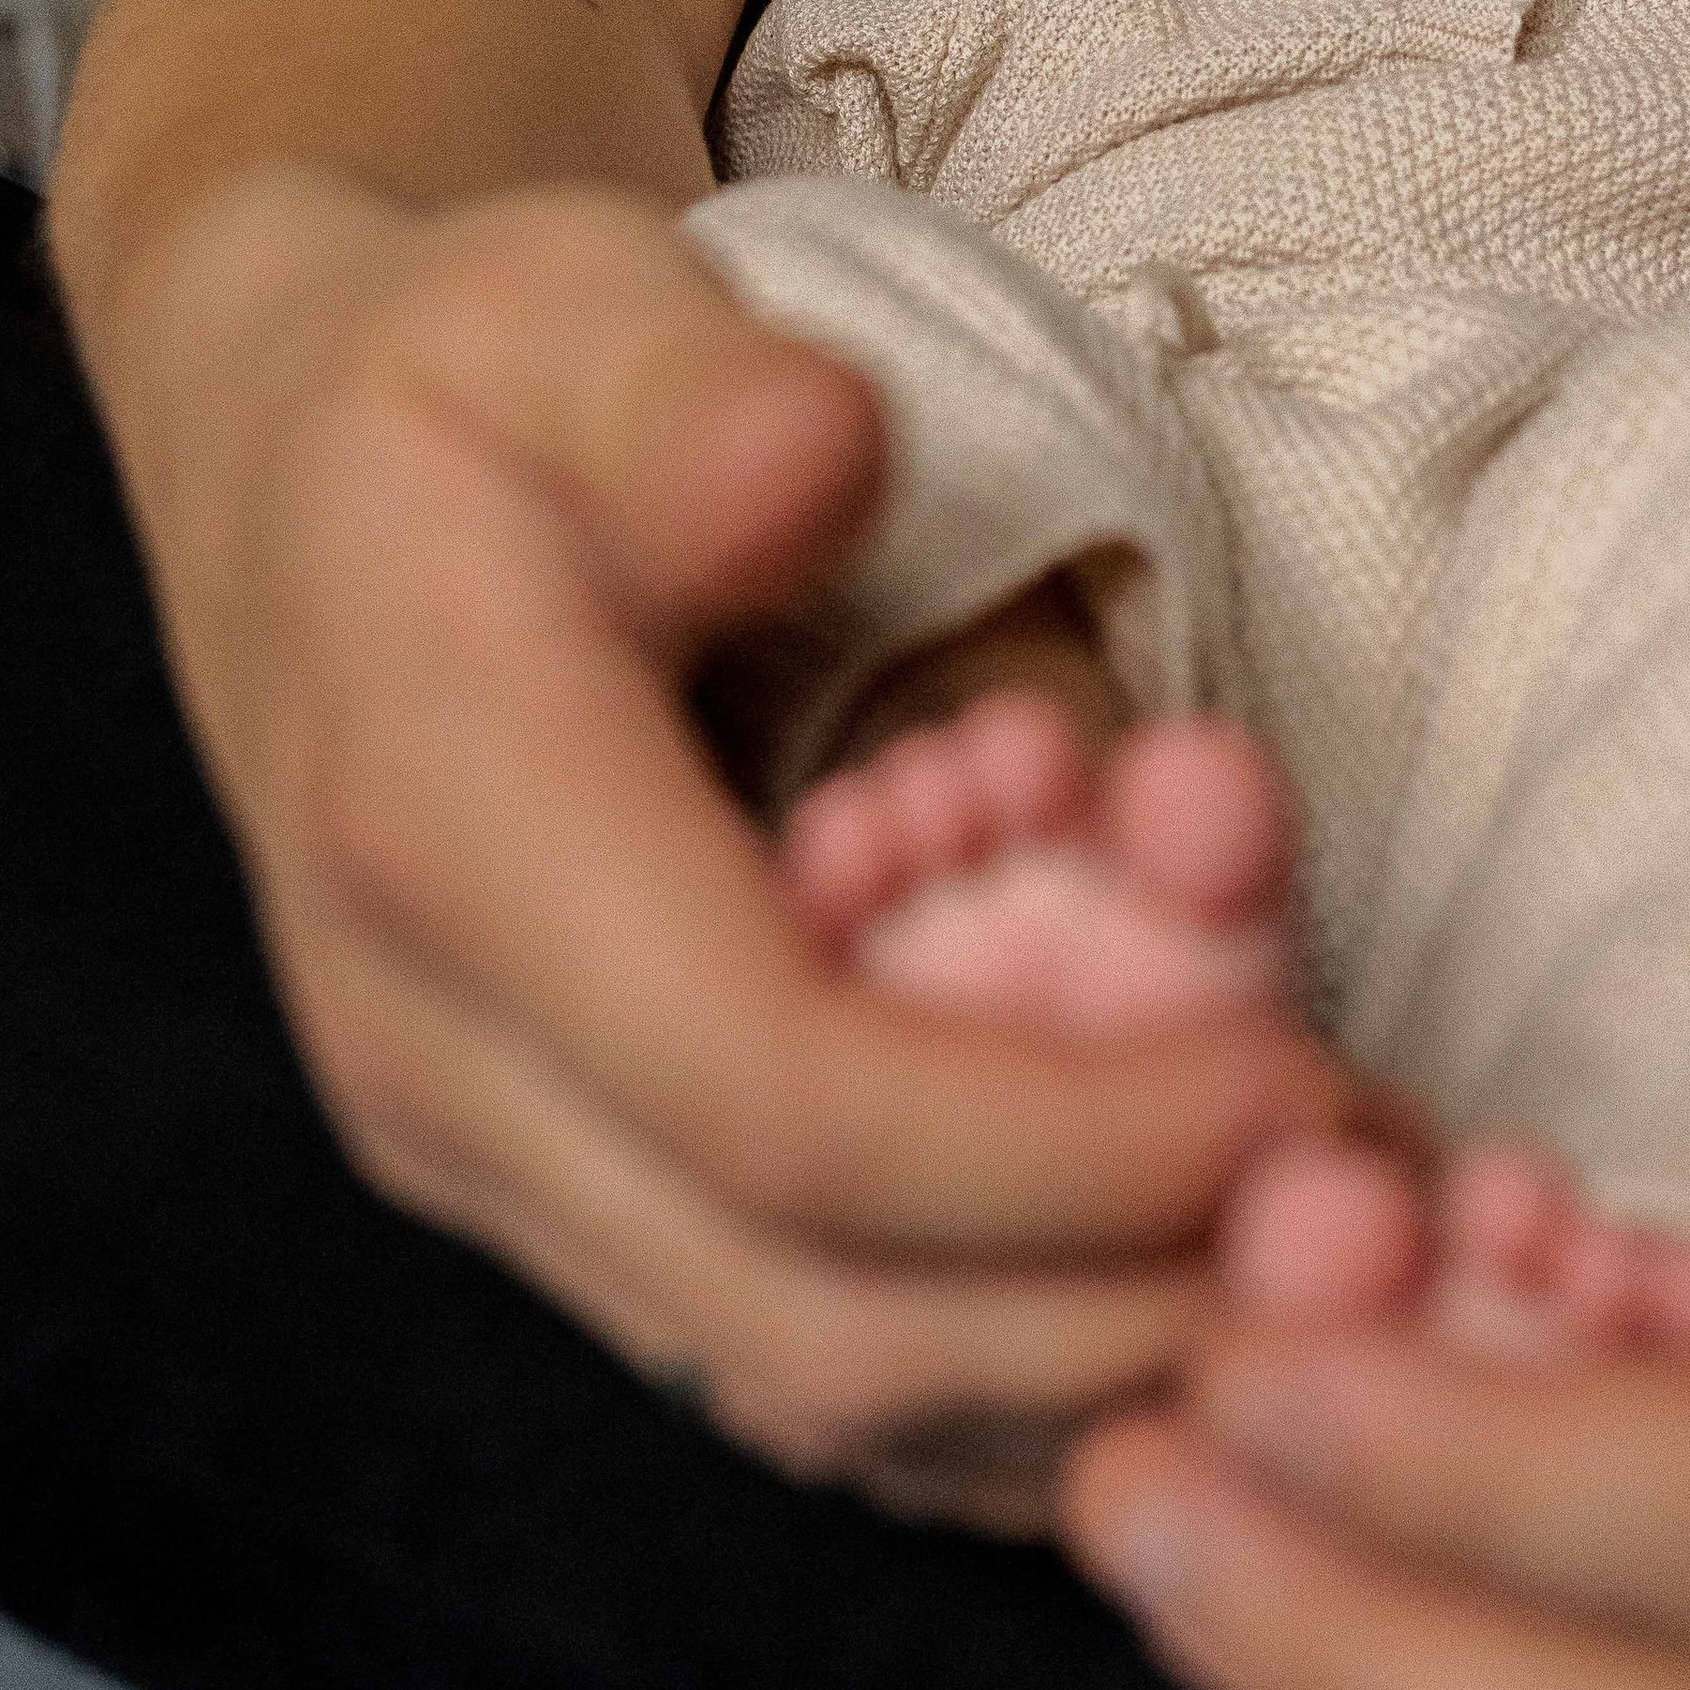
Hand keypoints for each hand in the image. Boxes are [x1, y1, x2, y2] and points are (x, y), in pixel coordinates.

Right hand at [124, 165, 1361, 1529]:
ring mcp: (492, 1154)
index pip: (772, 1102)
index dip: (1057, 1135)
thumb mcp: (561, 301)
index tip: (1299, 1075)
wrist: (305, 482)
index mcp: (445, 840)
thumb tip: (822, 455)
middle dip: (1124, 1289)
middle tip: (1384, 1200)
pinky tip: (1201, 1264)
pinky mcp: (565, 1189)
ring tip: (1338, 1239)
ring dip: (1098, 1352)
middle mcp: (441, 1059)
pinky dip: (1021, 1352)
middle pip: (810, 1319)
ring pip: (813, 1388)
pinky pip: (798, 1360)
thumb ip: (686, 387)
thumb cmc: (470, 379)